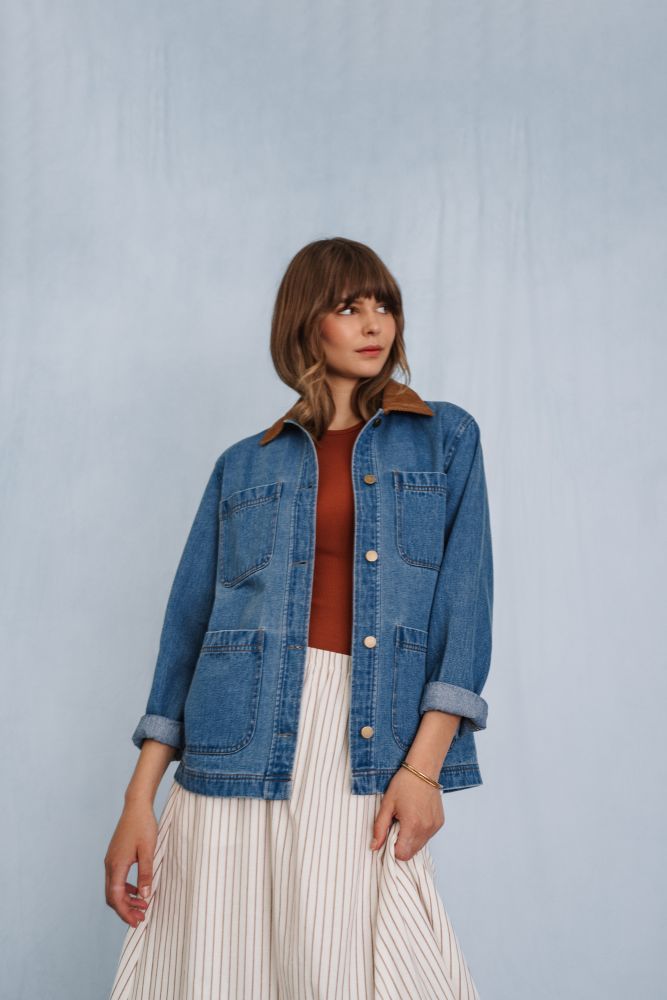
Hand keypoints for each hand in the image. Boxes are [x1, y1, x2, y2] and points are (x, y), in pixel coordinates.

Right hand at [104, 800, 157, 926]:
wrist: (136, 806)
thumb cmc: (143, 825)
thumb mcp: (148, 850)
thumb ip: (146, 874)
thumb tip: (145, 896)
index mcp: (116, 865)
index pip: (115, 897)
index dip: (125, 912)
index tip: (137, 922)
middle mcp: (110, 864)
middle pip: (112, 896)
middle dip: (125, 909)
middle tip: (141, 918)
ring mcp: (111, 860)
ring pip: (113, 888)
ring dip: (126, 900)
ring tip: (143, 906)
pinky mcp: (115, 856)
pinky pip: (117, 879)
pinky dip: (126, 889)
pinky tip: (138, 891)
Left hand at [369, 766, 444, 861]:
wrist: (423, 770)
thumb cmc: (404, 784)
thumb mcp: (387, 804)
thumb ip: (379, 828)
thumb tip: (374, 846)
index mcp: (412, 825)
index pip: (402, 854)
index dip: (392, 849)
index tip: (388, 837)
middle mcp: (426, 829)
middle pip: (411, 853)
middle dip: (401, 845)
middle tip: (396, 827)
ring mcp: (434, 827)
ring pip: (419, 846)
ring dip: (410, 840)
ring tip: (405, 821)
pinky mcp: (439, 823)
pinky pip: (427, 837)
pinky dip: (419, 833)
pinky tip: (415, 818)